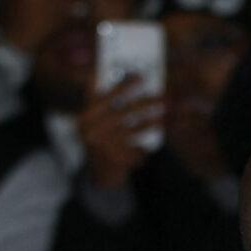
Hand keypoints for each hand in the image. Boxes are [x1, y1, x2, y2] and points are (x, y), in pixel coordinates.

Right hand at [78, 72, 162, 186]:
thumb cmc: (101, 140)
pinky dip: (143, 150)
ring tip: (164, 118)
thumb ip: (105, 103)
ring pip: (134, 130)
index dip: (122, 85)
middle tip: (163, 97)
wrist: (98, 174)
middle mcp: (92, 129)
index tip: (140, 76)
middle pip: (124, 111)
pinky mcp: (116, 160)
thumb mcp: (96, 122)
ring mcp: (104, 145)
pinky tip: (145, 150)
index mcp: (87, 115)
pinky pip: (137, 150)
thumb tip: (130, 81)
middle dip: (146, 103)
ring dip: (151, 123)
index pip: (104, 95)